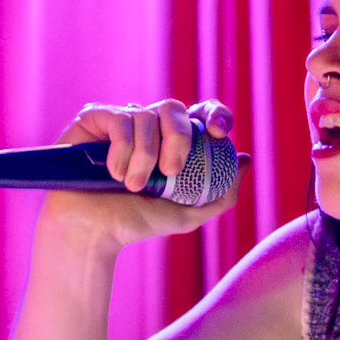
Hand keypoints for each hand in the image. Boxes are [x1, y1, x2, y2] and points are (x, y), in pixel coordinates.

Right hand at [41, 97, 247, 250]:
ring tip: (134, 186)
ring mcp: (120, 119)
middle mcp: (148, 124)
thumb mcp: (189, 214)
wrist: (94, 232)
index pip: (200, 112)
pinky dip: (122, 149)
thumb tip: (245, 159)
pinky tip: (114, 174)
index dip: (215, 113)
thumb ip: (223, 193)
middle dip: (179, 138)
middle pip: (175, 107)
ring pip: (146, 115)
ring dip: (145, 156)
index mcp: (172, 140)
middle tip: (171, 172)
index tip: (218, 133)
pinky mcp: (94, 119)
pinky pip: (119, 119)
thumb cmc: (136, 224)